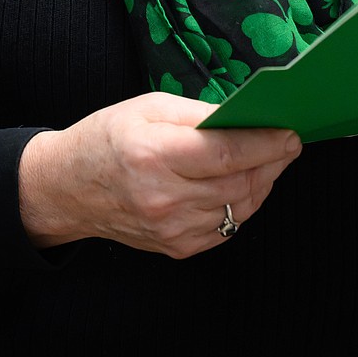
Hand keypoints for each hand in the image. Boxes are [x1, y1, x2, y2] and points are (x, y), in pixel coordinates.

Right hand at [18, 92, 300, 257]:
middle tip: (289, 141)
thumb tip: (248, 116)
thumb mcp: (149, 108)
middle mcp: (163, 199)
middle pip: (240, 183)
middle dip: (273, 160)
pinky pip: (227, 226)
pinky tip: (246, 182)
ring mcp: (170, 230)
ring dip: (264, 182)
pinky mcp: (176, 248)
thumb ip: (200, 114)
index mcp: (153, 156)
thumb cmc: (108, 138)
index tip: (291, 130)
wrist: (67, 189)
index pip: (226, 153)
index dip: (266, 142)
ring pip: (240, 207)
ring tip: (272, 158)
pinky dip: (244, 203)